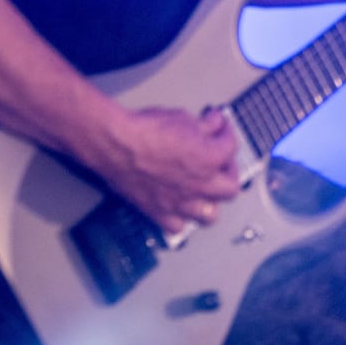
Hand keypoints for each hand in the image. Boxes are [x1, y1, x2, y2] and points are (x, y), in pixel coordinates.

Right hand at [92, 105, 239, 236]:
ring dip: (211, 201)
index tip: (219, 127)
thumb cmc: (144, 130)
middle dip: (229, 171)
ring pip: (210, 214)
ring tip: (206, 189)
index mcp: (210, 159)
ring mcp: (180, 202)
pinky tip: (178, 206)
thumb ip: (203, 126)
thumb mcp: (182, 117)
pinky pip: (178, 226)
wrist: (114, 145)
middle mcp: (200, 185)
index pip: (231, 146)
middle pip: (231, 187)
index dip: (226, 131)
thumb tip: (211, 125)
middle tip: (222, 160)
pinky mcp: (158, 212)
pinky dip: (181, 218)